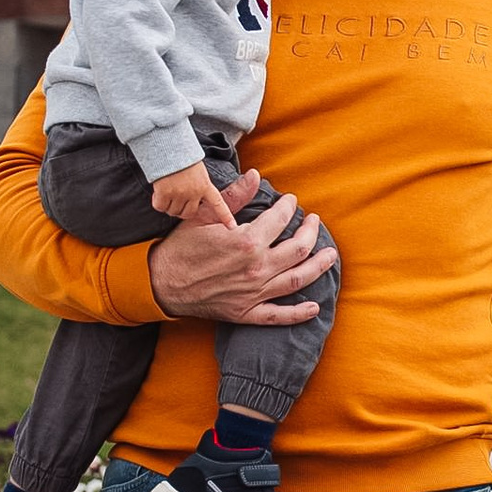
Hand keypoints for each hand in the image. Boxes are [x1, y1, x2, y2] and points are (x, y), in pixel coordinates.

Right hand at [148, 171, 338, 325]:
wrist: (162, 283)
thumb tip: (255, 175)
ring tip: (329, 254)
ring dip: (319, 266)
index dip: (289, 207)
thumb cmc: (181, 247)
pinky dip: (299, 313)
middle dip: (310, 232)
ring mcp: (254, 292)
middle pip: (299, 249)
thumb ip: (234, 197)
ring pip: (298, 279)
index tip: (290, 201)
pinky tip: (314, 307)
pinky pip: (279, 315)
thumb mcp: (204, 216)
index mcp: (247, 241)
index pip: (280, 219)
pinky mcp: (247, 312)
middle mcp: (257, 268)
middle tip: (313, 222)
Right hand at [150, 162, 235, 229]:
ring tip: (167, 191)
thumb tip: (189, 202)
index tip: (232, 227)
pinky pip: (160, 206)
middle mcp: (194, 192)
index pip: (218, 204)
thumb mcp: (198, 171)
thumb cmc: (182, 157)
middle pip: (188, 214)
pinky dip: (157, 201)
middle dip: (180, 210)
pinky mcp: (165, 193)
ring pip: (172, 211)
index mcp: (205, 185)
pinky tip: (158, 191)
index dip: (225, 216)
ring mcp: (180, 193)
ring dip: (168, 205)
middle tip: (175, 199)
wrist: (168, 146)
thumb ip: (198, 186)